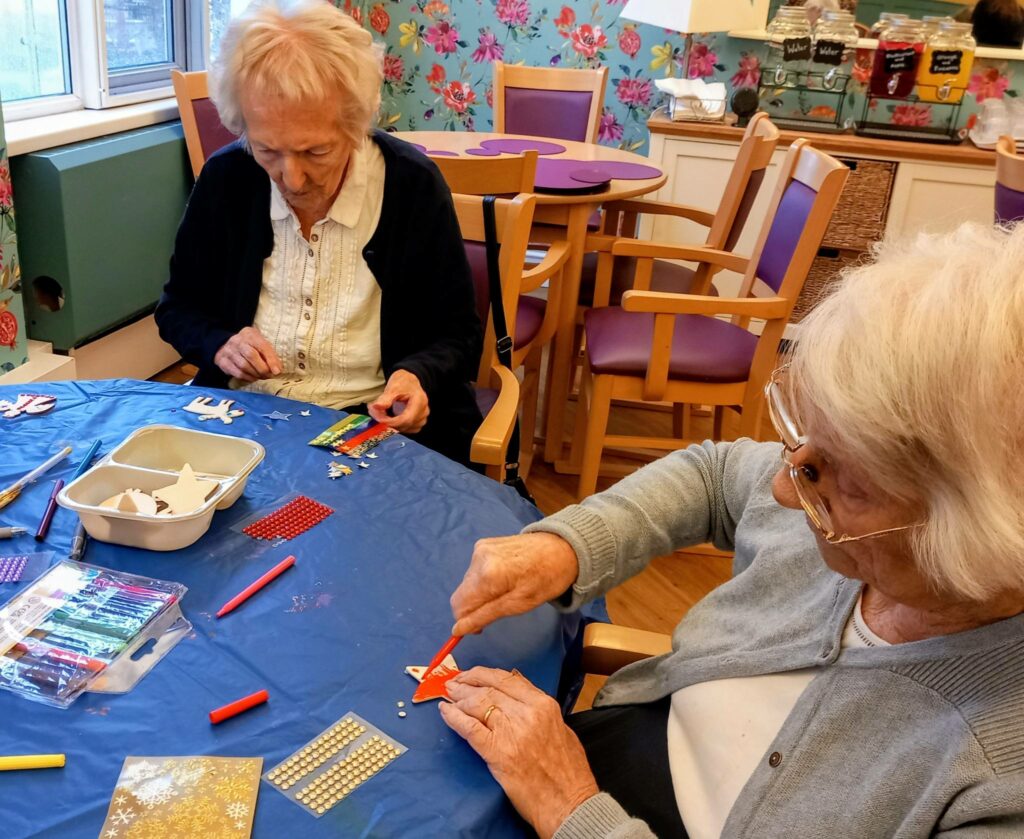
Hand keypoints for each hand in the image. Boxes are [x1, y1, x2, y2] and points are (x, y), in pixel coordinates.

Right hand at [214, 326, 282, 381]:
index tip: (277, 371)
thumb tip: (277, 370)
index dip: (271, 359)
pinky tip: (253, 378)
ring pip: (243, 366)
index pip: (262, 346)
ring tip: (262, 377)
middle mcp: (237, 341)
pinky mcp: (223, 361)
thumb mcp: (259, 343)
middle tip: (269, 375)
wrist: (226, 345)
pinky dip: (248, 378)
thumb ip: (269, 353)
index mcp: (250, 334)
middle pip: (251, 355)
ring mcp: (228, 351)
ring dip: (256, 374)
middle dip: (262, 369)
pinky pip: (237, 373)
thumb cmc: (249, 345)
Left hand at [368, 369, 428, 432]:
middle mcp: (424, 411)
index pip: (407, 418)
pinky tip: (391, 418)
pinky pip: (407, 429)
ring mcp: (422, 418)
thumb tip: (376, 407)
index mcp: (420, 401)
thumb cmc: (403, 383)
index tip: (379, 420)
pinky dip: (397, 426)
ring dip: (392, 425)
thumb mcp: (393, 386)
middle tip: (376, 415)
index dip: (392, 422)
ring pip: (406, 428)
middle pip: (406, 425)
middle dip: (389, 423)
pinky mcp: (418, 422)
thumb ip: (386, 398)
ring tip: (383, 415)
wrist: (410, 382)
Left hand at [441, 667, 598, 838]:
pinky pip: (470, 728)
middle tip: (453, 683)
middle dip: (467, 684)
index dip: (484, 674)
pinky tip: (445, 712)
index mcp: (544, 705)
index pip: (508, 679)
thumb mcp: (561, 728)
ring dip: (459, 699)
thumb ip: (538, 708)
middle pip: (489, 689)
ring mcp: (511, 731)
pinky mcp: (497, 752)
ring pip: (478, 704)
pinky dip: (454, 718)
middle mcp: (527, 712)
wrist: (568, 803)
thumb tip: (516, 692)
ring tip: (448, 696)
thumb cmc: (568, 770)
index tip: (471, 674)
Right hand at [450, 533, 578, 635]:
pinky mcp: (484, 544)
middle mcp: (478, 558)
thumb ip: (484, 616)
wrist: (561, 548)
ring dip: (481, 593)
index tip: (483, 627)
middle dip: (475, 607)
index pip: (459, 605)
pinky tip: (505, 577)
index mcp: (487, 574)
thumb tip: (457, 630)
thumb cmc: (546, 579)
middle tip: (499, 609)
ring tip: (506, 590)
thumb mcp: (517, 605)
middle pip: (462, 594)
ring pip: (468, 583)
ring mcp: (480, 548)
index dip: (467, 621)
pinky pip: (475, 570)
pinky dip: (485, 579)